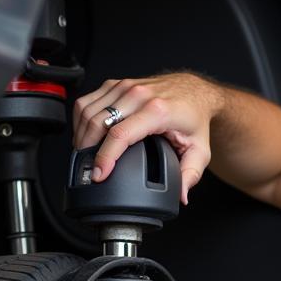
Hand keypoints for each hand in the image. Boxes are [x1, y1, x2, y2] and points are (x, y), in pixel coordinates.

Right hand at [72, 72, 225, 204]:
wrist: (192, 91)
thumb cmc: (193, 117)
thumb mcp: (199, 151)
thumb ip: (190, 175)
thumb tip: (181, 195)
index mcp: (157, 111)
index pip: (120, 135)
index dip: (105, 157)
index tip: (99, 175)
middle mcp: (138, 95)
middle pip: (97, 123)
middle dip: (87, 150)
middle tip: (88, 170)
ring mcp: (124, 87)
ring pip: (87, 111)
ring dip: (80, 135)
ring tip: (84, 155)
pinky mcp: (115, 84)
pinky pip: (87, 101)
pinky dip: (80, 121)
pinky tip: (85, 136)